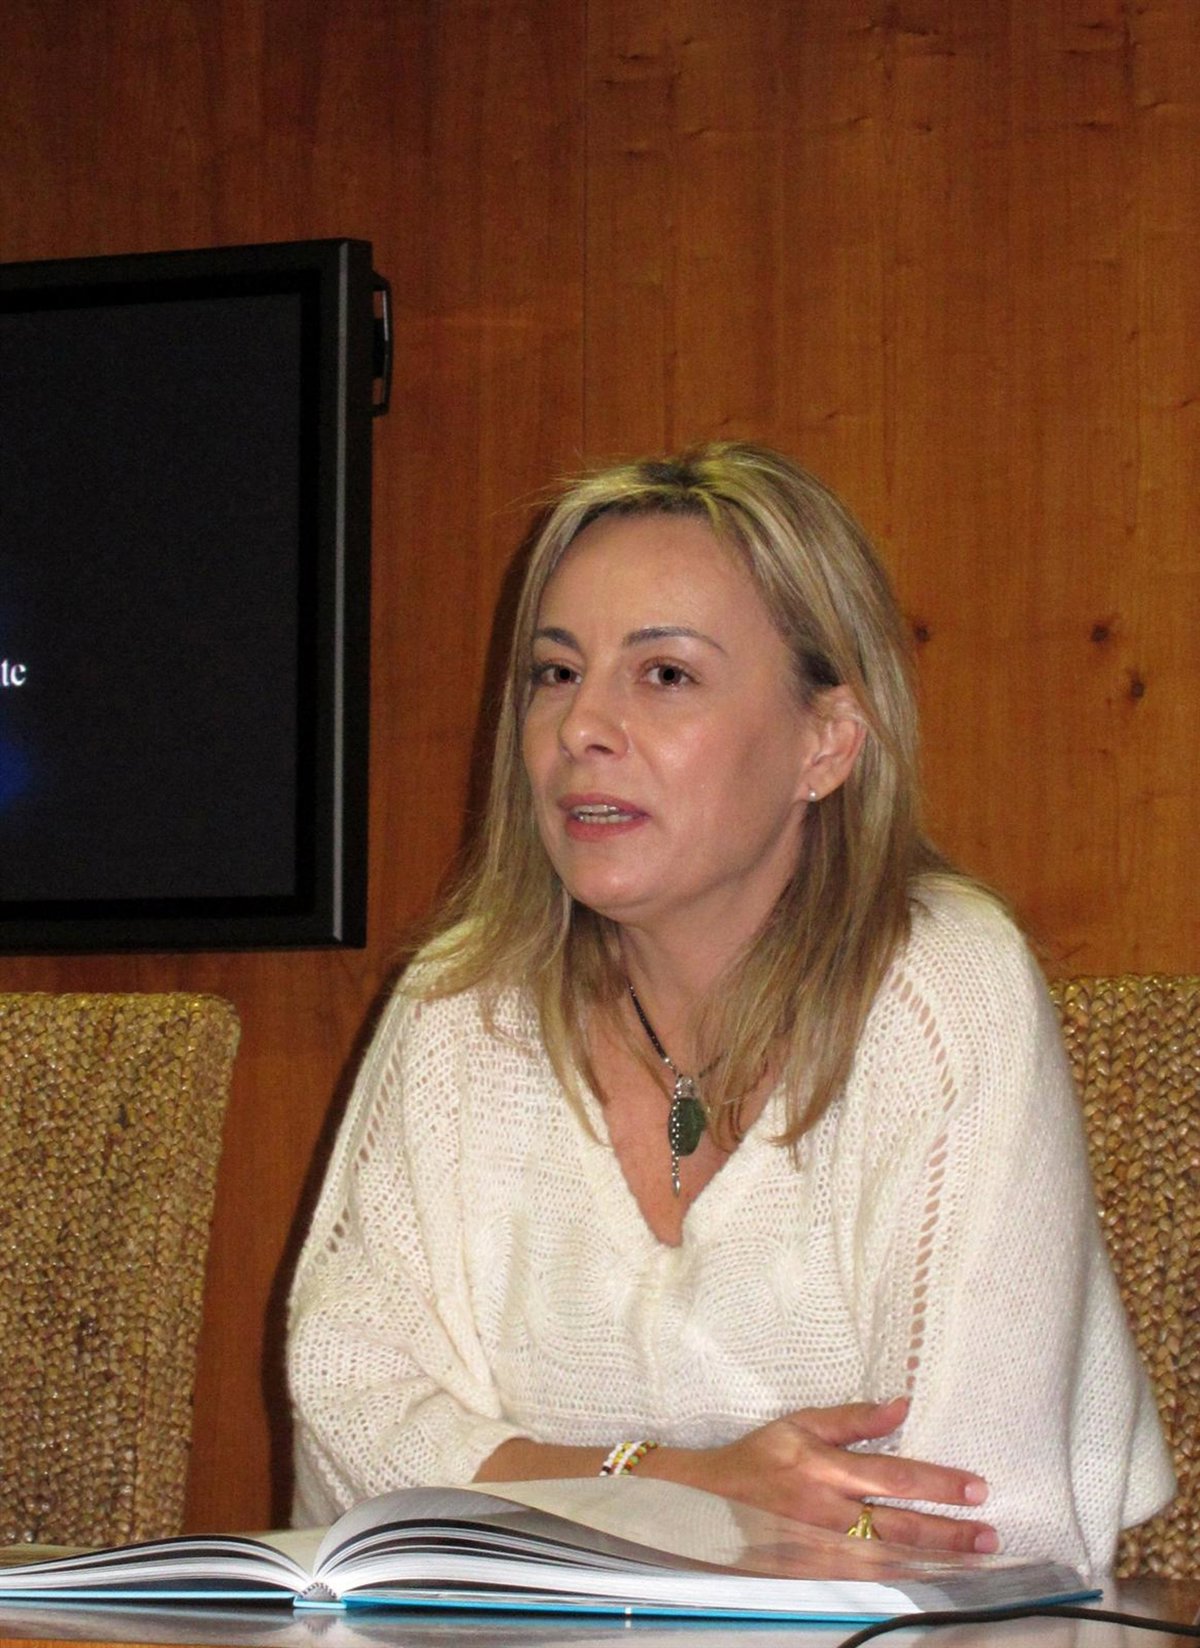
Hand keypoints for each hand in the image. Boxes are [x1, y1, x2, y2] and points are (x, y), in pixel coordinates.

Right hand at [645, 1397, 997, 1553]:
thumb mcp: (802, 1423)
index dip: (938, 1484)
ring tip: (975, 1561)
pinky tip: (927, 1577)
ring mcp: (825, 1548)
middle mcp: (831, 1512)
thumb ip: (853, 1417)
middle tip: (990, 1533)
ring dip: (935, 1560)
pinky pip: (867, 1577)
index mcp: (828, 1469)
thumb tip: (902, 1404)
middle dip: (949, 1532)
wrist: (710, 1500)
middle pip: (901, 1525)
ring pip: (890, 1558)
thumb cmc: (760, 1455)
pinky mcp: (817, 1571)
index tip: (977, 1488)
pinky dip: (901, 1578)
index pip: (896, 1477)